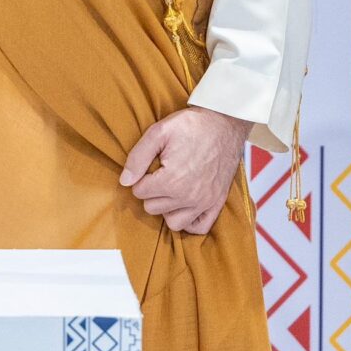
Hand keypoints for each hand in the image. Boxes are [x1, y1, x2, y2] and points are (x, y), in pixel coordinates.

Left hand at [119, 106, 247, 234]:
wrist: (225, 123)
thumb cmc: (192, 125)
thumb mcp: (159, 132)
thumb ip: (138, 157)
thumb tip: (125, 181)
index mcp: (172, 180)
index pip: (139, 192)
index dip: (141, 177)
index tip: (152, 165)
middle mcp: (188, 197)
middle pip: (152, 207)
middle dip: (152, 191)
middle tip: (161, 173)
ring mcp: (204, 202)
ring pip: (172, 221)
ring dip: (167, 207)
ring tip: (171, 188)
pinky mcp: (216, 203)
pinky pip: (198, 227)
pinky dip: (189, 220)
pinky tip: (184, 204)